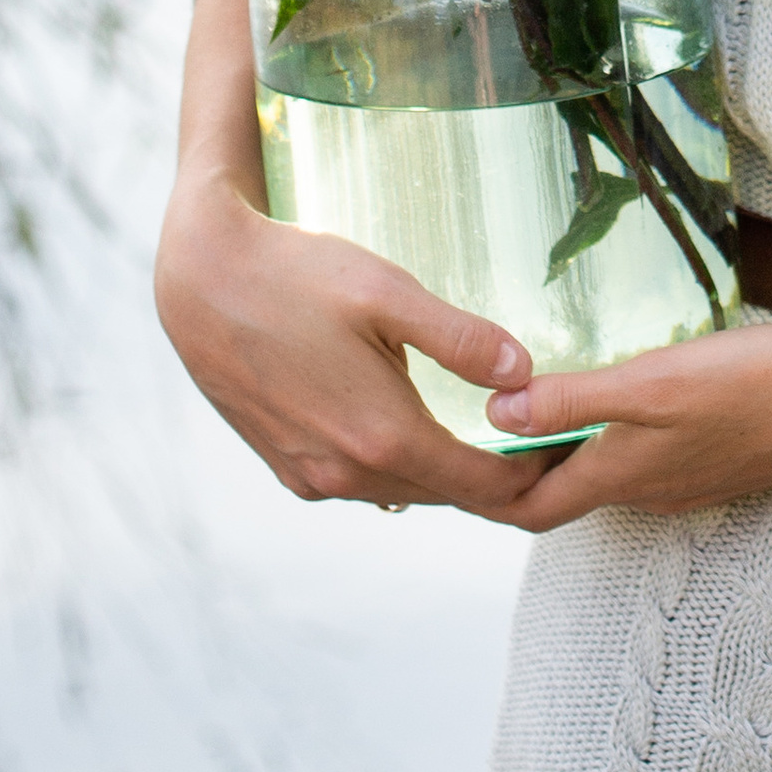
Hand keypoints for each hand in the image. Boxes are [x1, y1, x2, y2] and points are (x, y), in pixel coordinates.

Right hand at [155, 163, 547, 517]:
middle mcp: (348, 475)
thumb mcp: (387, 292)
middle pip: (448, 495)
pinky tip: (412, 425)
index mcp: (383, 437)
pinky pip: (362, 482)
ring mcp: (313, 478)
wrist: (201, 284)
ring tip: (490, 435)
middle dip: (499, 476)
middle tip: (545, 443)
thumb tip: (525, 376)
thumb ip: (460, 338)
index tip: (570, 452)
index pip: (485, 488)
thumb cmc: (297, 275)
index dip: (535, 476)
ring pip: (405, 490)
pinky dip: (397, 464)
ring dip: (447, 471)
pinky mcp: (288, 469)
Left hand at [482, 319, 771, 525]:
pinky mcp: (708, 457)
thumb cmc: (758, 389)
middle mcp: (644, 489)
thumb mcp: (654, 382)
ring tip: (522, 405)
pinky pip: (634, 459)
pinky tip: (606, 396)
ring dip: (555, 453)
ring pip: (597, 476)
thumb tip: (496, 416)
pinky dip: (601, 439)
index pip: (528, 508)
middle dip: (509, 471)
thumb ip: (575, 399)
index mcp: (621, 475)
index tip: (440, 457)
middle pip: (558, 495)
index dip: (480, 490)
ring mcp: (680, 478)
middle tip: (467, 425)